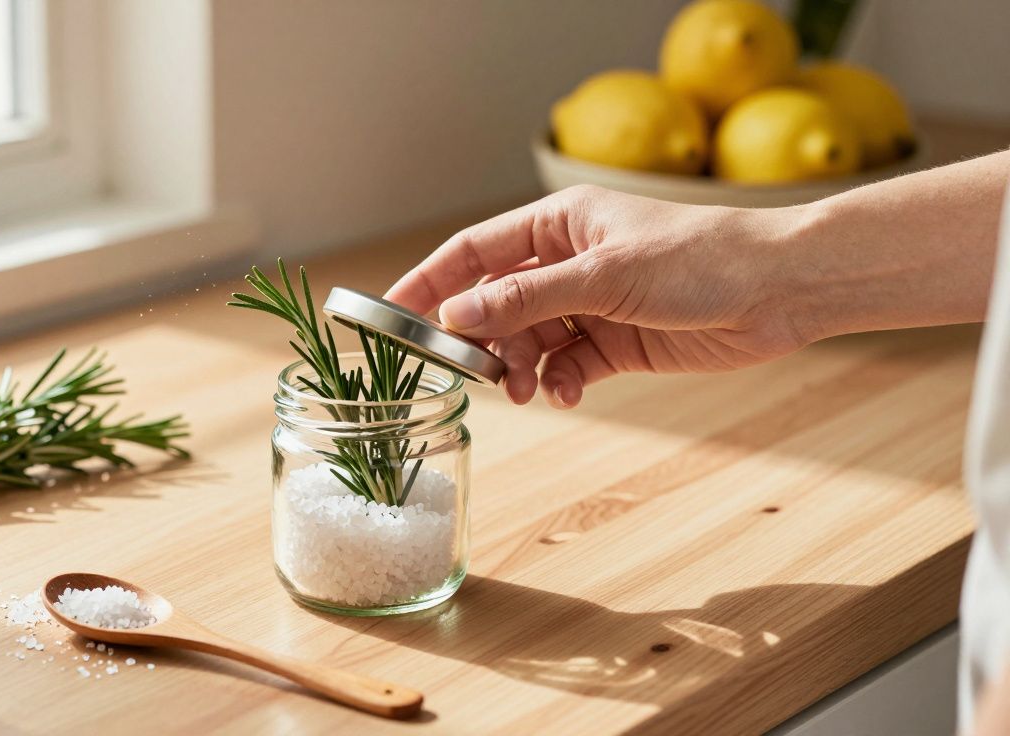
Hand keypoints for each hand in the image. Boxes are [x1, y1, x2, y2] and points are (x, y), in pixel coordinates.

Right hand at [385, 185, 812, 408]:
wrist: (781, 290)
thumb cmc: (701, 258)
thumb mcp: (605, 275)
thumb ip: (527, 296)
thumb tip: (456, 313)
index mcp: (559, 224)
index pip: (474, 252)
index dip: (430, 282)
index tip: (391, 314)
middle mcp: (568, 262)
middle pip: (496, 303)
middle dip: (482, 341)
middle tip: (472, 375)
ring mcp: (591, 304)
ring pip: (528, 342)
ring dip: (521, 369)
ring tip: (530, 392)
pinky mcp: (615, 342)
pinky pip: (566, 366)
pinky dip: (560, 383)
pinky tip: (568, 395)